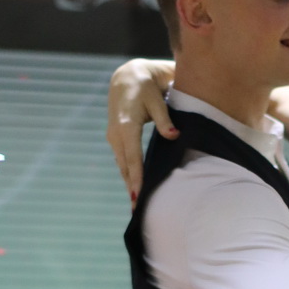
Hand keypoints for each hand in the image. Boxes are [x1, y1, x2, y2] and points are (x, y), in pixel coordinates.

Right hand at [106, 59, 176, 200]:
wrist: (126, 78)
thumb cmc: (146, 88)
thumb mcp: (157, 100)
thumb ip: (165, 119)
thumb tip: (174, 135)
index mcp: (126, 125)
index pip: (133, 156)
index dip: (136, 177)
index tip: (139, 194)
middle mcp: (116, 134)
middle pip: (125, 166)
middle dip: (132, 188)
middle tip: (138, 210)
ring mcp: (114, 137)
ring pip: (122, 166)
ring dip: (129, 185)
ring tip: (136, 206)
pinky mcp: (116, 139)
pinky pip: (122, 161)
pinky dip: (128, 175)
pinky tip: (134, 189)